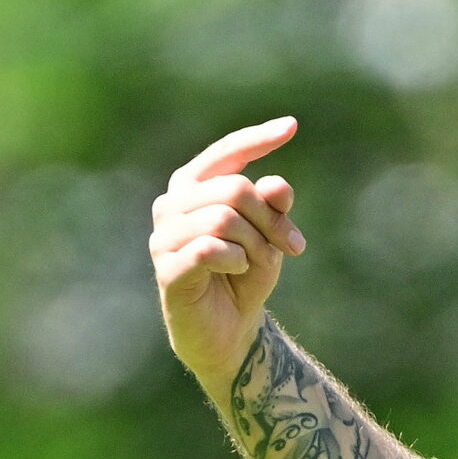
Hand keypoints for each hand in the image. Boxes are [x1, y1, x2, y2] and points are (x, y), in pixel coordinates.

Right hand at [152, 116, 309, 397]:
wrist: (230, 332)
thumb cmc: (244, 277)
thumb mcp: (269, 237)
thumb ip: (272, 207)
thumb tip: (277, 184)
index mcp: (194, 186)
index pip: (226, 153)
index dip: (257, 139)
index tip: (292, 126)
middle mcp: (173, 204)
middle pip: (234, 188)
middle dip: (270, 218)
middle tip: (291, 245)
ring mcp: (165, 236)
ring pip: (223, 218)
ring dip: (256, 243)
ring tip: (257, 263)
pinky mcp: (167, 268)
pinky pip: (209, 248)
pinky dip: (236, 259)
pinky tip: (237, 270)